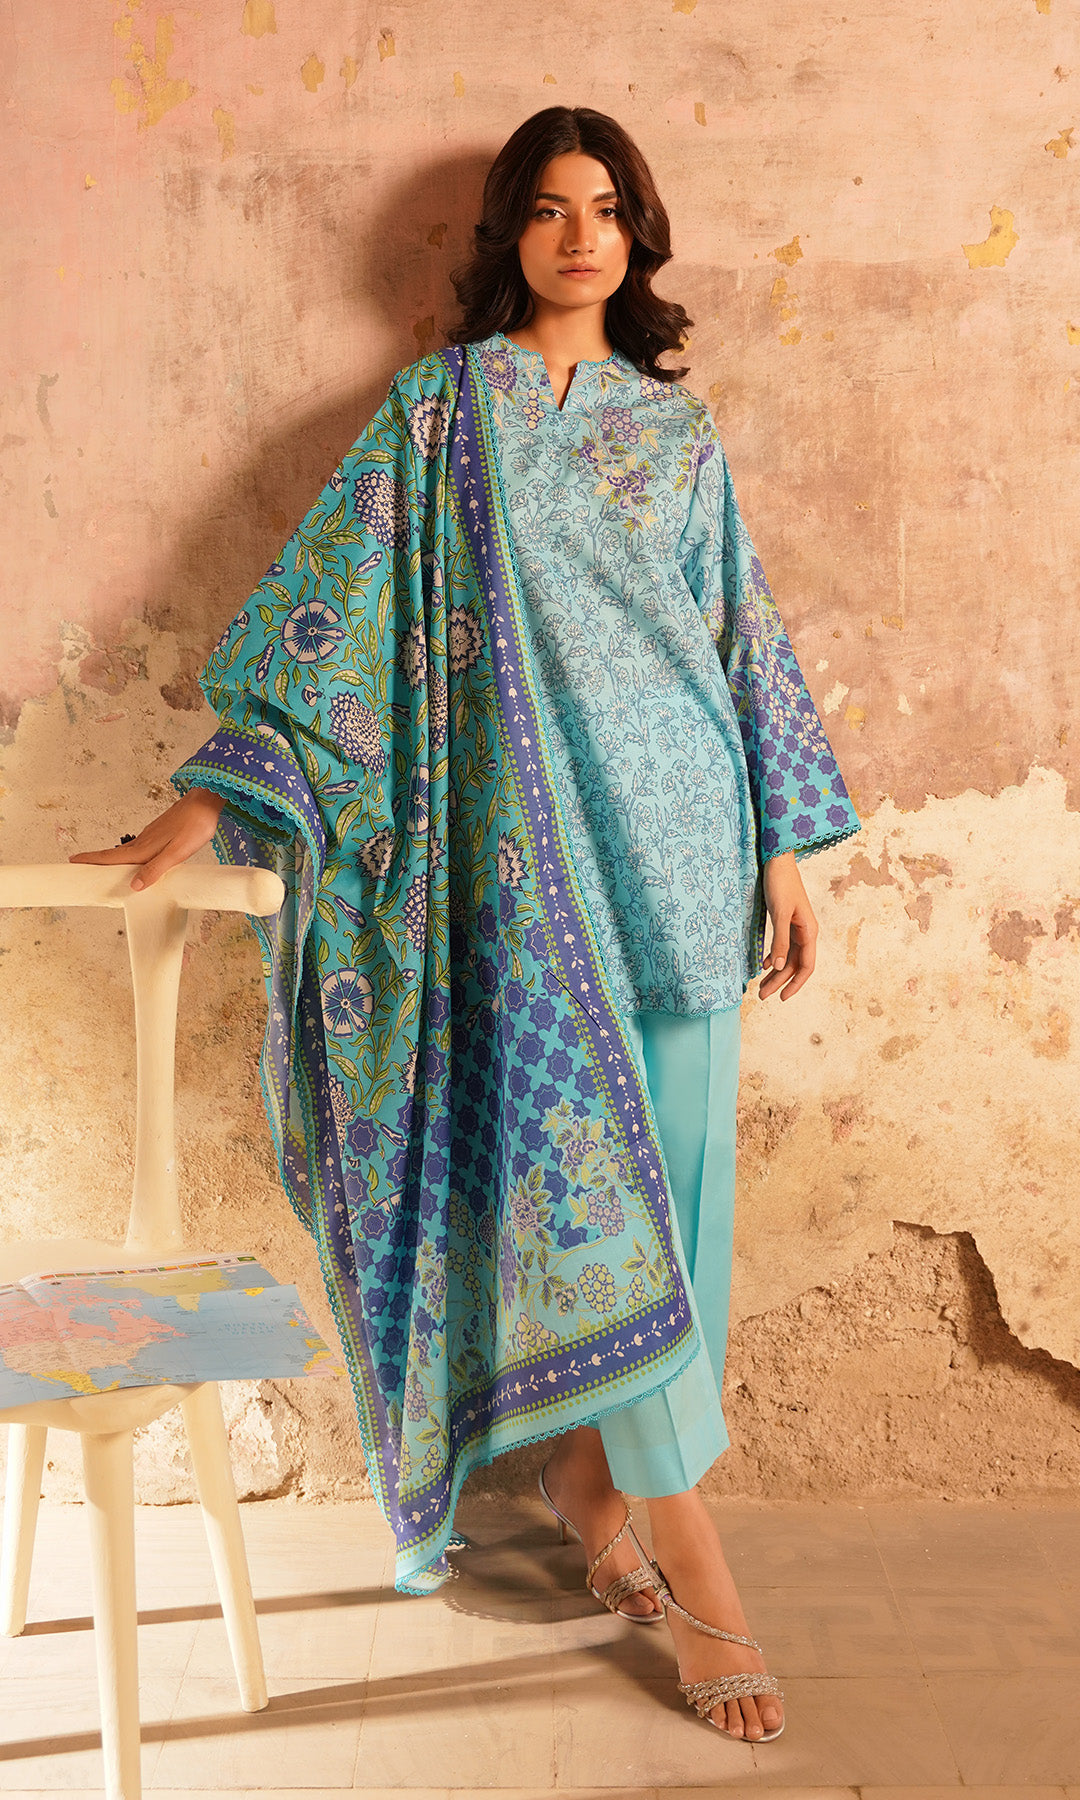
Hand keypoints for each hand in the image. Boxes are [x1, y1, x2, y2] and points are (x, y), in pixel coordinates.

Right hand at [69, 788, 226, 890]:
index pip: (112, 856)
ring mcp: (151, 835)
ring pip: (127, 851)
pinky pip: (139, 847)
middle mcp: (144, 841)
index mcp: (145, 847)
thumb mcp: (177, 852)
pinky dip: (129, 855)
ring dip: (111, 858)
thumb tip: (134, 885)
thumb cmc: (195, 825)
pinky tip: (135, 860)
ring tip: (101, 867)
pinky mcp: (160, 833)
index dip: (92, 860)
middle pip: (115, 854)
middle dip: (95, 860)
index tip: (72, 860)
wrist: (206, 802)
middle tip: (78, 864)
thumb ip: (156, 869)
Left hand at [758, 850, 817, 1000]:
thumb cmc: (780, 884)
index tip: (782, 998)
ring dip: (776, 972)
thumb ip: (780, 940)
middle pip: (795, 964)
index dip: (795, 984)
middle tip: (762, 996)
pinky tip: (763, 963)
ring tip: (760, 986)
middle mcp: (805, 932)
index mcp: (809, 931)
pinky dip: (774, 956)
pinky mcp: (786, 921)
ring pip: (788, 956)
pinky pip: (783, 946)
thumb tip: (779, 967)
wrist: (777, 860)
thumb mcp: (779, 913)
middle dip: (780, 981)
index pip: (806, 966)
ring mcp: (796, 927)